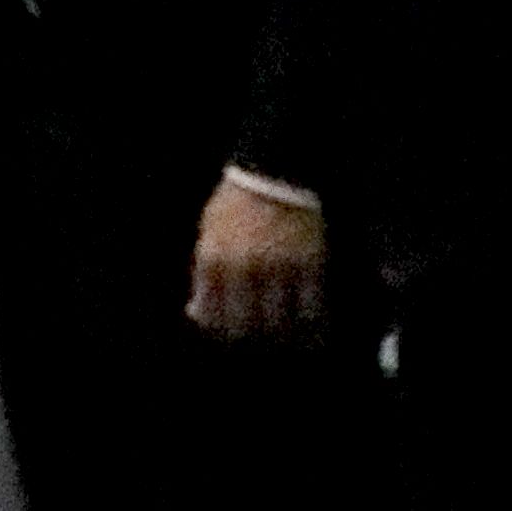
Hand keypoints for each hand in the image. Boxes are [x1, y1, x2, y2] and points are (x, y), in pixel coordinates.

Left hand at [186, 178, 327, 342]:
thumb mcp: (208, 234)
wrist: (274, 171)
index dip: (222, 331)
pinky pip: (312, 306)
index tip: (233, 333)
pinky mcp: (311, 262)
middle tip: (260, 339)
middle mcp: (244, 269)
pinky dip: (312, 322)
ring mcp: (279, 267)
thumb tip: (197, 311)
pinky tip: (314, 328)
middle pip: (245, 327)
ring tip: (289, 339)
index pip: (212, 318)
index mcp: (214, 262)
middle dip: (252, 339)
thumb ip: (204, 273)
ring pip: (280, 323)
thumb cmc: (237, 203)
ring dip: (283, 336)